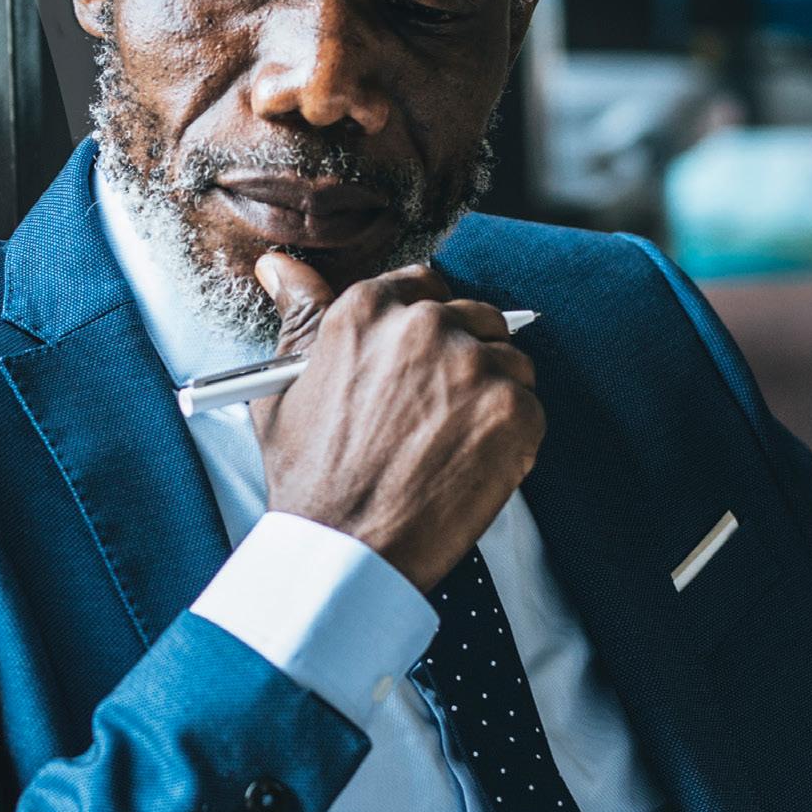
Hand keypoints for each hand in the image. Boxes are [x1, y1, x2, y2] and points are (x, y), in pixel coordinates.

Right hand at [246, 255, 542, 591]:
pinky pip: (531, 407)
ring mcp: (475, 366)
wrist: (346, 547)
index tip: (416, 361)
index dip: (423, 326)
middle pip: (475, 317)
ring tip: (448, 443)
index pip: (423, 286)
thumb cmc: (310, 475)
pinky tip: (468, 464)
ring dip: (491, 395)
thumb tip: (280, 265)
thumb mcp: (282, 385)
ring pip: (510, 360)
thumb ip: (297, 315)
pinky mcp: (514, 409)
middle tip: (433, 412)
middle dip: (462, 358)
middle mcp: (424, 326)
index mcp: (367, 309)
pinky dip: (511, 438)